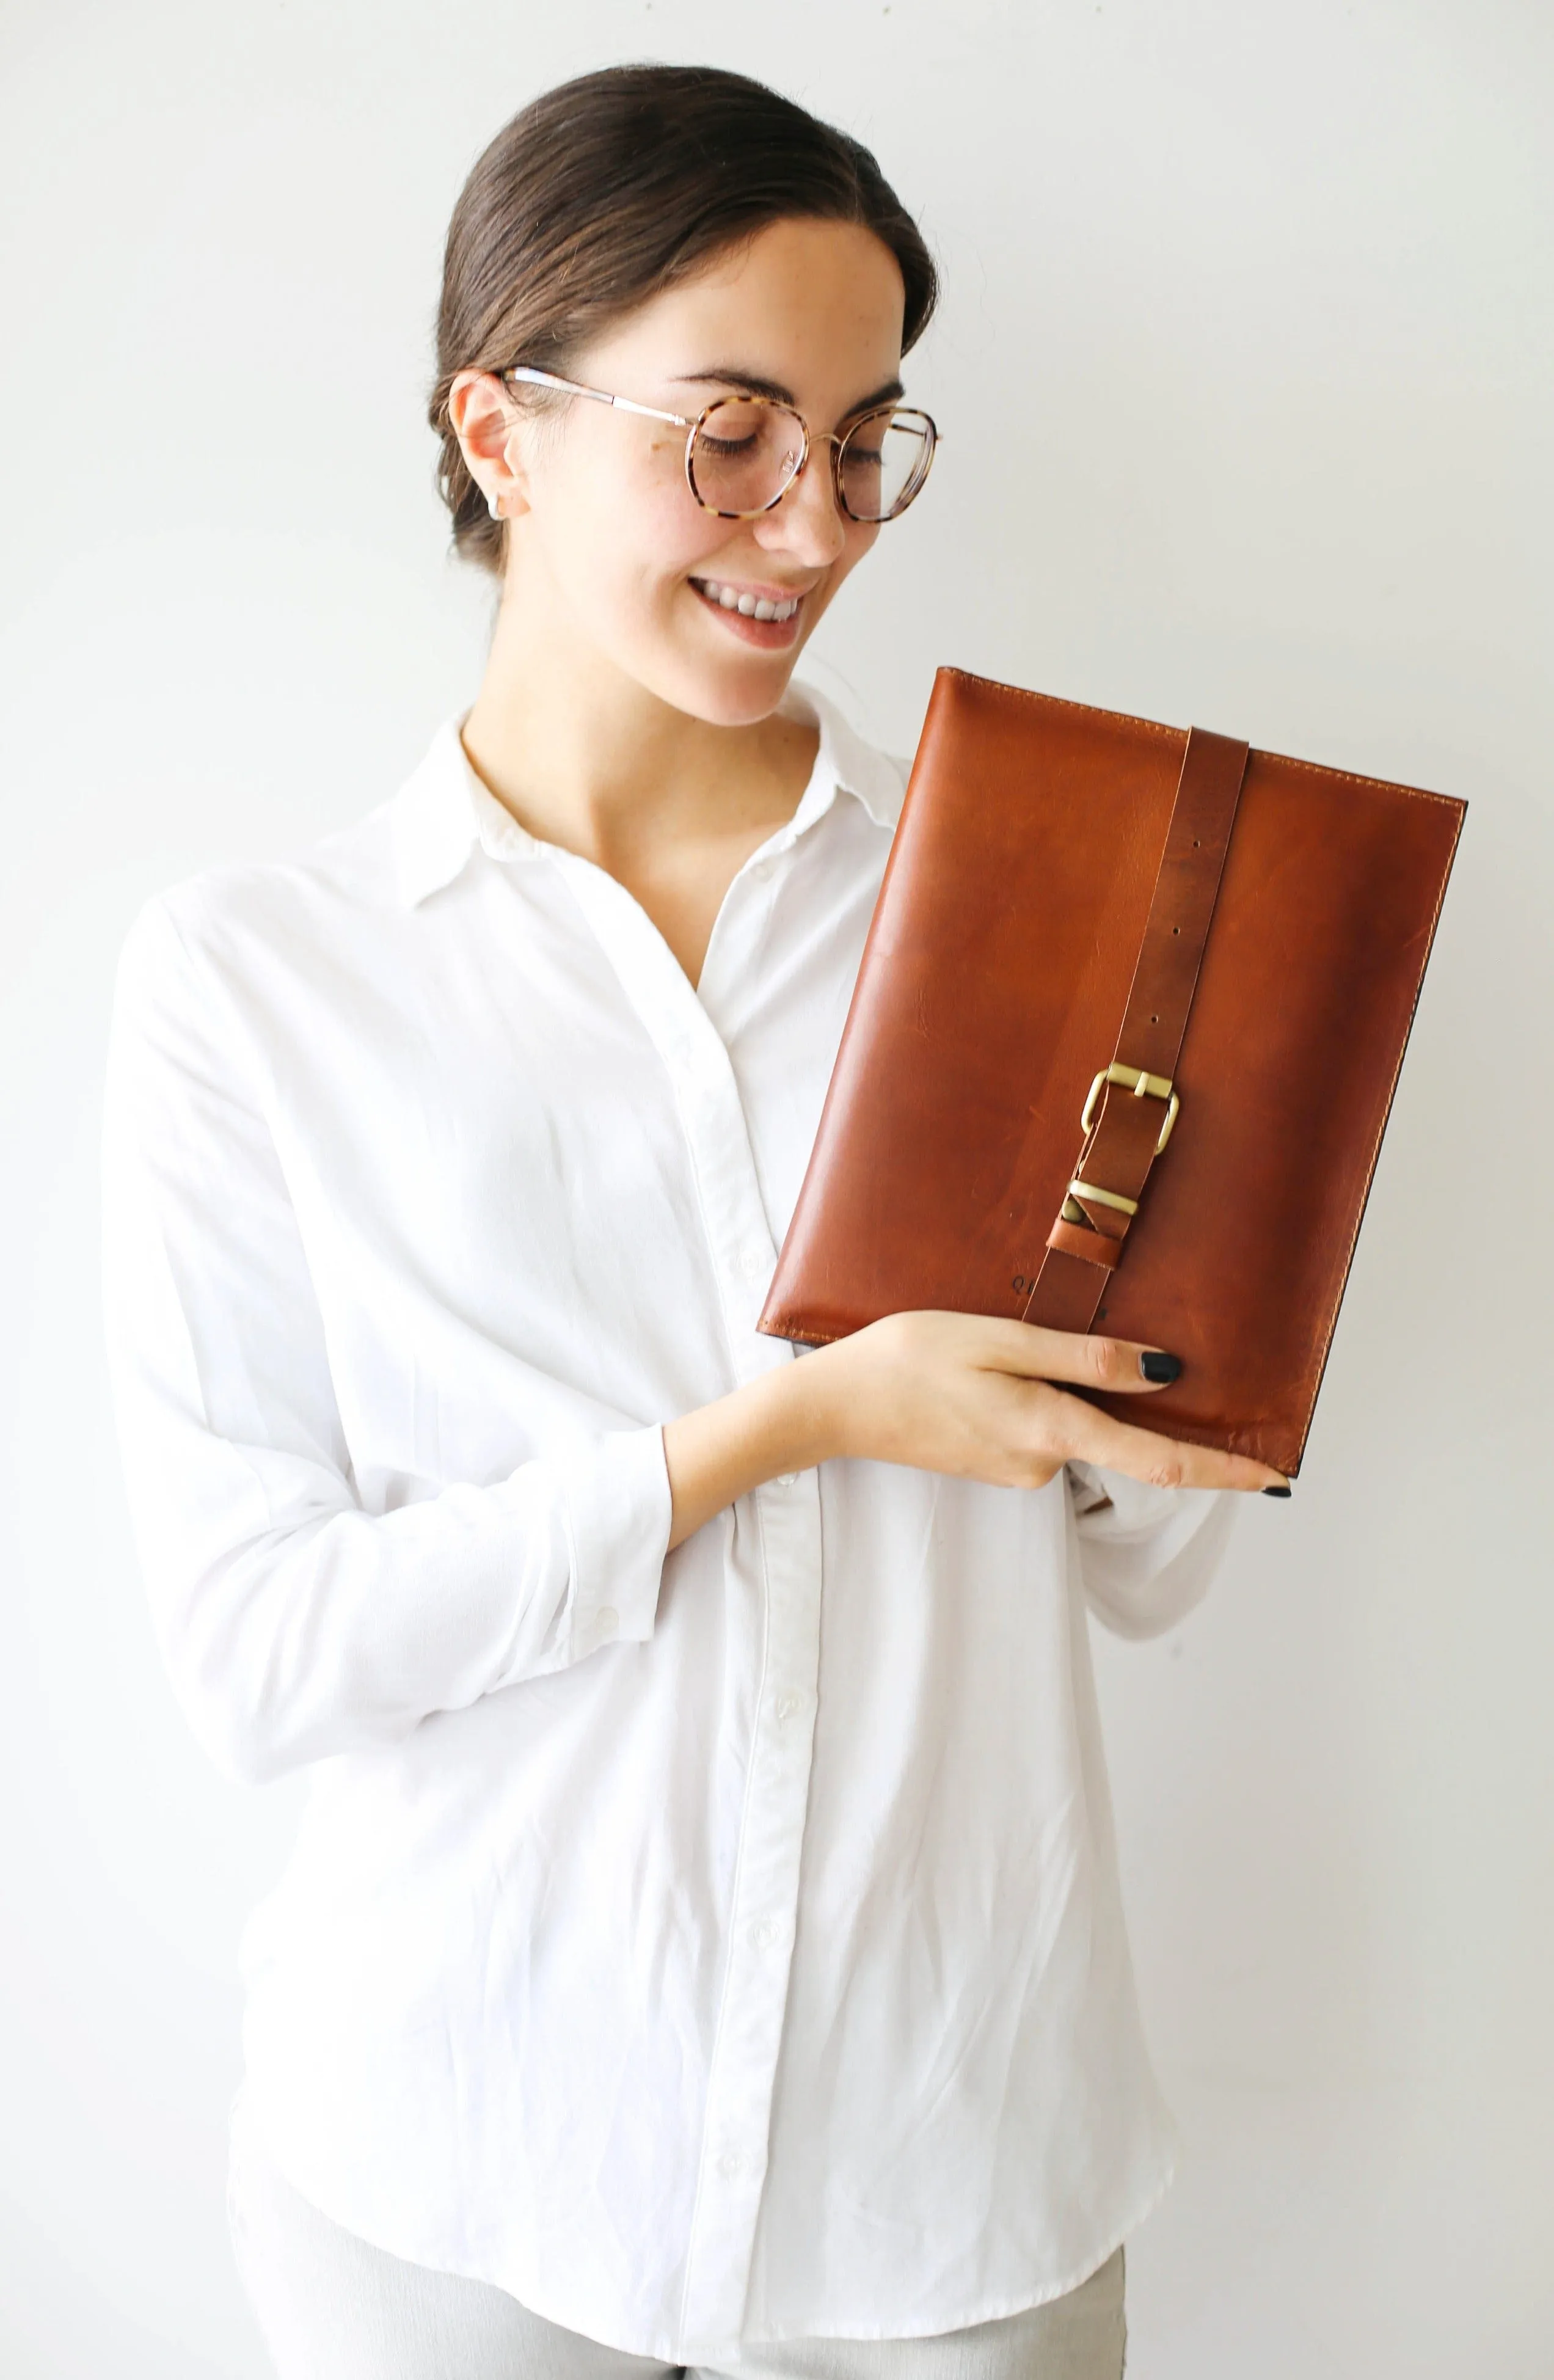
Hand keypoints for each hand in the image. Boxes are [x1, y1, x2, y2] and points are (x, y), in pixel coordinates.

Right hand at [809, 1309, 1286, 1495]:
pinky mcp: (996, 1462)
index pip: (1160, 1462)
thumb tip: (1166, 1373)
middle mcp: (1043, 1462)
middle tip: (1141, 1352)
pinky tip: (998, 1369)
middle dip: (1139, 1406)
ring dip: (1076, 1396)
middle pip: (1120, 1439)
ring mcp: (1019, 1469)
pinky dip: (1045, 1403)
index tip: (1277, 1474)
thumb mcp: (1001, 1339)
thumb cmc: (909, 1358)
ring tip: (1020, 1345)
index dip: (1224, 1469)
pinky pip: (1046, 1431)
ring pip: (1078, 1429)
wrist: (833, 1405)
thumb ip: (1085, 1360)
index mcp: (1052, 1429)